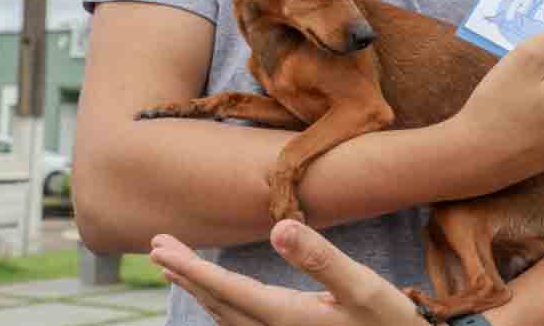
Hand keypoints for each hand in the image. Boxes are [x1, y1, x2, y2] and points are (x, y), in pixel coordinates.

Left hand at [150, 220, 428, 325]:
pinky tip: (220, 295)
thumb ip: (319, 258)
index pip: (227, 290)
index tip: (161, 248)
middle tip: (156, 246)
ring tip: (176, 266)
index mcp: (288, 317)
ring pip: (227, 316)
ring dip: (199, 289)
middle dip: (186, 274)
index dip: (192, 269)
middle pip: (219, 303)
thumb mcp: (362, 286)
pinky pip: (242, 323)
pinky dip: (222, 304)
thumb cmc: (387, 322)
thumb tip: (278, 227)